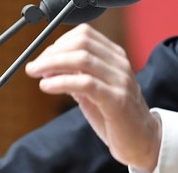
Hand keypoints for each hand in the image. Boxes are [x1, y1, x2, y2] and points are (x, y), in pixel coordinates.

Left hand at [25, 24, 161, 169]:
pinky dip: (61, 82)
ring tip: (37, 74)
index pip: (84, 34)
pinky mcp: (117, 100)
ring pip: (82, 59)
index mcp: (115, 56)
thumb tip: (47, 66)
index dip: (58, 43)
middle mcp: (120, 63)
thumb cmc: (115, 115)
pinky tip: (47, 86)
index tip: (43, 57)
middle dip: (52, 52)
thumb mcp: (92, 90)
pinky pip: (85, 83)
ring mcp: (120, 81)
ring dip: (52, 64)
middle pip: (81, 42)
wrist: (142, 141)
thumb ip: (75, 75)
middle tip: (34, 67)